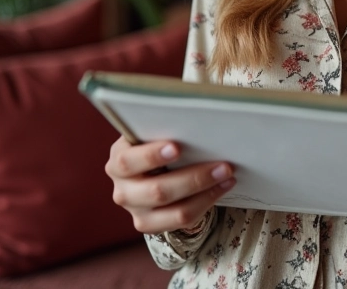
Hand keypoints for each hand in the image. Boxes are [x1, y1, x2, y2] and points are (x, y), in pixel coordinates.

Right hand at [105, 136, 235, 233]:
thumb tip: (197, 120)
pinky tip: (221, 188)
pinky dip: (205, 203)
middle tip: (223, 165)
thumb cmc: (156, 142)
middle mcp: (122, 190)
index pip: (128, 161)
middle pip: (157, 190)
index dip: (151, 156)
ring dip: (206, 192)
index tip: (177, 148)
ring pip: (174, 211)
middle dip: (194, 178)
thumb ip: (166, 127)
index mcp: (118, 160)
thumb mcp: (153, 133)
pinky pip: (182, 221)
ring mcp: (136, 211)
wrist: (151, 167)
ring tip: (228, 176)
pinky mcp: (151, 225)